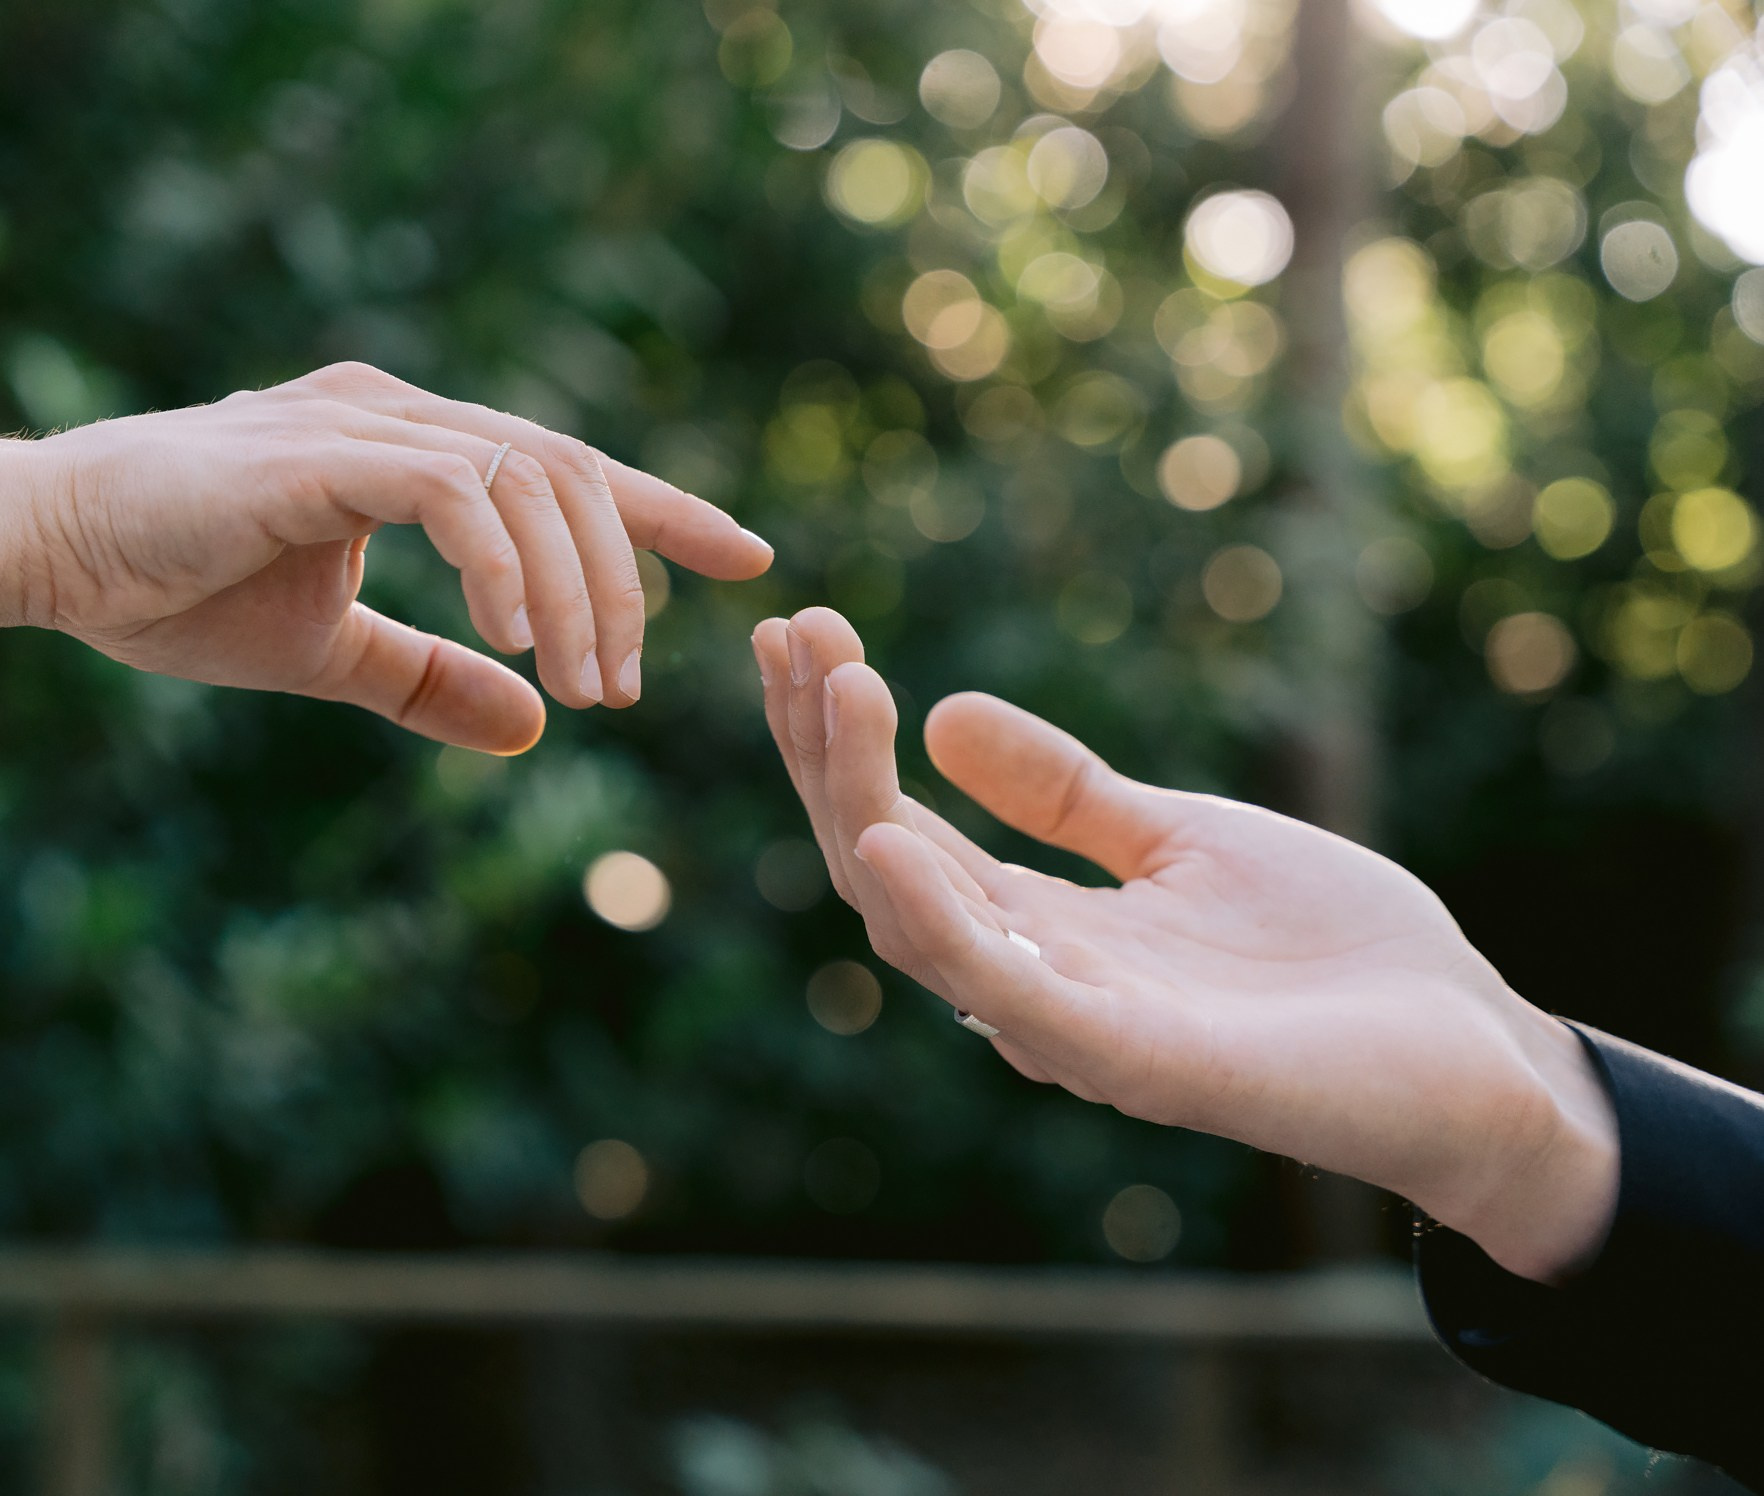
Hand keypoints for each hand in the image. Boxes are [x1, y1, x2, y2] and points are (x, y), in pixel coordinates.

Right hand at [17, 363, 772, 753]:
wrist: (45, 555)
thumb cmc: (171, 593)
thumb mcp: (330, 656)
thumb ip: (430, 680)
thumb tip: (534, 729)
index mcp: (407, 445)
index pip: (565, 466)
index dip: (662, 511)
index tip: (747, 558)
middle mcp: (398, 412)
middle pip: (568, 471)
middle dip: (626, 578)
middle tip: (627, 688)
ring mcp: (362, 420)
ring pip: (528, 477)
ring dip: (576, 588)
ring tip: (585, 684)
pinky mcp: (320, 449)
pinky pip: (455, 490)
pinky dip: (504, 564)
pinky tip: (518, 640)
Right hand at [753, 607, 1618, 1283]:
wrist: (1477, 1050)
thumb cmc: (1338, 957)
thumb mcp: (1186, 838)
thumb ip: (1069, 795)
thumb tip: (945, 718)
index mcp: (1041, 927)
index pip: (902, 829)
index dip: (842, 737)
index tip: (804, 630)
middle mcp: (1033, 979)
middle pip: (885, 868)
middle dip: (827, 752)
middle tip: (796, 634)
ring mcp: (1077, 1027)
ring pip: (922, 927)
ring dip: (862, 806)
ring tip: (837, 693)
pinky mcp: (1138, 1063)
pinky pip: (1011, 996)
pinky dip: (939, 924)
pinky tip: (889, 839)